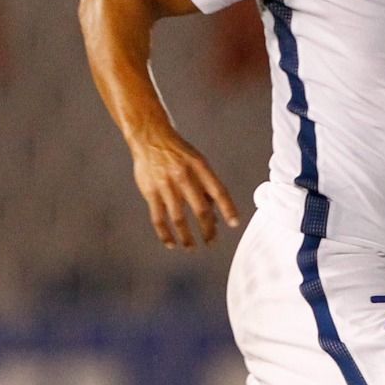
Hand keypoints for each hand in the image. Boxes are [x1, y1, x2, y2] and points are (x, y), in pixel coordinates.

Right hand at [128, 131, 239, 248]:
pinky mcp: (151, 192)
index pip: (219, 191)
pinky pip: (159, 218)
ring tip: (191, 247)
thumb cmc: (178, 152)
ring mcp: (166, 185)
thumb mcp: (197, 162)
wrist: (150, 137)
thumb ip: (206, 187)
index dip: (228, 208)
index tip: (234, 224)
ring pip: (179, 218)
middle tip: (211, 242)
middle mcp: (184, 176)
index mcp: (200, 167)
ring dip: (186, 237)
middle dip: (208, 230)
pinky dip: (165, 234)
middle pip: (200, 209)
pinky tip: (171, 243)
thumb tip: (216, 215)